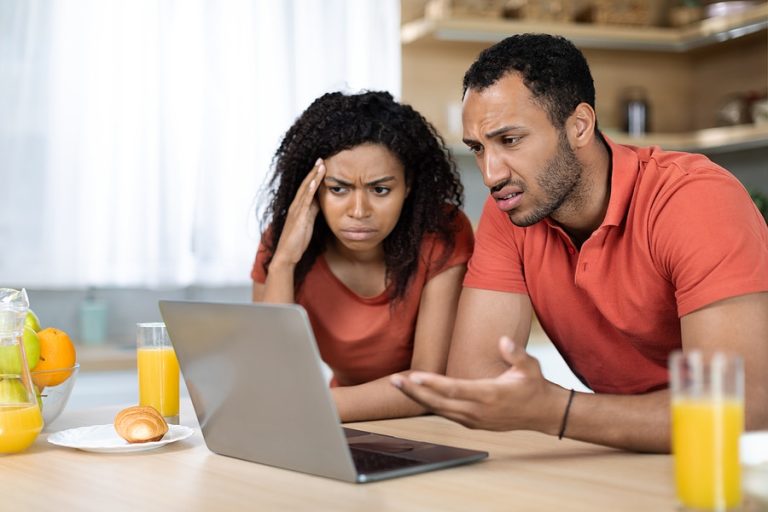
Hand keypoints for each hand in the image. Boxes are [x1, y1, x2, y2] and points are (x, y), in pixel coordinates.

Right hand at [272, 158, 324, 266]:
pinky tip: (315, 182)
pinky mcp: (298, 218)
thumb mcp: (308, 222)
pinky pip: (305, 202)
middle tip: (321, 159)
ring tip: (321, 165)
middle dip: (313, 171)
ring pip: (305, 190)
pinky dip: (310, 191)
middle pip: (305, 185)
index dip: (313, 176)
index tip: (321, 165)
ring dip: (313, 177)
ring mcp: (296, 211)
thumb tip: (319, 201)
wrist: (287, 255)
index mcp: (298, 207)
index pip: (306, 188)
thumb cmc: (297, 241)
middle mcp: (295, 206)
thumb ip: (312, 211)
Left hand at [391, 336, 565, 432]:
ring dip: (417, 398)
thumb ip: (516, 353)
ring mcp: (474, 420)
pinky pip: (446, 414)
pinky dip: (429, 405)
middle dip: (414, 392)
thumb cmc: (533, 385)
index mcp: (490, 395)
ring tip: (398, 385)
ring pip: (438, 410)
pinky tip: (416, 394)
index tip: (415, 376)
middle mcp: (478, 411)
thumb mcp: (530, 366)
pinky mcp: (472, 423)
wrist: (542, 413)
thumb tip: (504, 341)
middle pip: (439, 403)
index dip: (433, 384)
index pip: (455, 389)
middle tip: (394, 379)